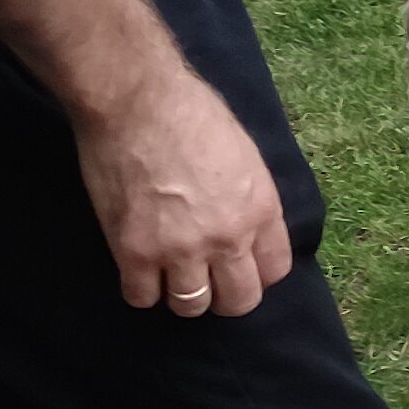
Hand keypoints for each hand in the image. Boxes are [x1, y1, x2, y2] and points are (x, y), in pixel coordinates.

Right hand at [79, 65, 293, 316]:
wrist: (138, 102)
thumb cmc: (192, 112)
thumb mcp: (245, 155)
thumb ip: (249, 198)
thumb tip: (246, 226)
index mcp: (261, 209)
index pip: (275, 271)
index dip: (257, 273)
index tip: (240, 267)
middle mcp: (228, 237)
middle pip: (238, 300)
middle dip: (225, 296)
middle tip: (207, 280)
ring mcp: (180, 249)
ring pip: (190, 306)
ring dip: (182, 294)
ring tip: (171, 274)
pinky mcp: (134, 252)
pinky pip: (141, 297)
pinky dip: (141, 288)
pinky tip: (139, 269)